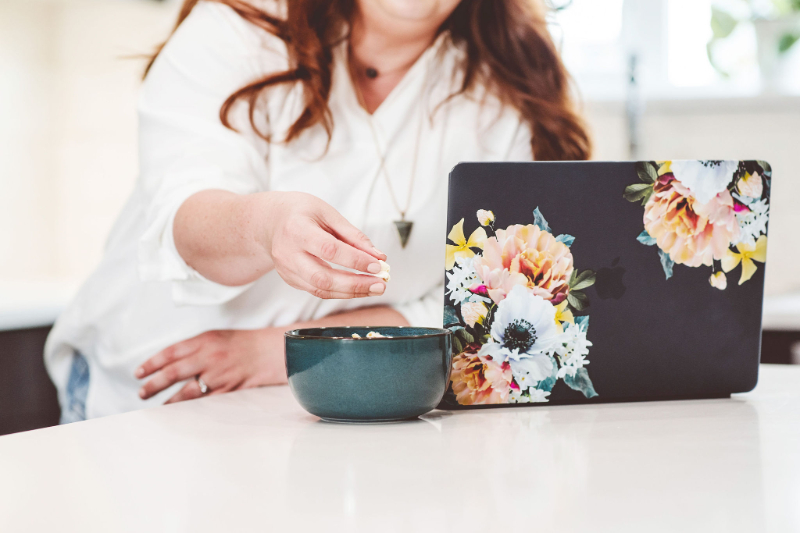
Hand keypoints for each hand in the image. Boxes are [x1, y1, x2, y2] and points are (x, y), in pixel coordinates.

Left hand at [135, 328, 286, 403]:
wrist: (271, 351)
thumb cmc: (242, 343)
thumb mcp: (215, 336)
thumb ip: (193, 347)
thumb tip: (167, 362)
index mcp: (205, 340)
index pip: (170, 353)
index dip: (151, 364)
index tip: (138, 373)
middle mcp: (209, 357)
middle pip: (173, 373)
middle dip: (153, 384)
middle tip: (142, 392)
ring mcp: (219, 375)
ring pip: (186, 392)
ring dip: (168, 400)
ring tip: (157, 405)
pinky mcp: (228, 390)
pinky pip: (204, 402)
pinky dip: (189, 408)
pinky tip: (180, 412)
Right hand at [262, 191, 387, 298]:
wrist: (271, 221)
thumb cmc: (302, 212)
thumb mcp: (328, 213)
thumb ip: (353, 235)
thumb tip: (378, 256)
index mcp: (297, 229)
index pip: (329, 250)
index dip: (355, 260)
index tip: (378, 265)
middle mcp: (288, 253)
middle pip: (323, 277)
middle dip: (355, 284)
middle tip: (381, 285)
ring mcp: (286, 269)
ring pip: (321, 289)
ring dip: (351, 292)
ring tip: (375, 288)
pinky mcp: (290, 279)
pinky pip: (318, 291)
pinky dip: (340, 292)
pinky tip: (358, 288)